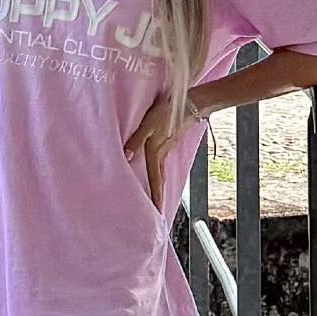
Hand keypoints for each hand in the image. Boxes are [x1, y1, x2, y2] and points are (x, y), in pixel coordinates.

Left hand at [129, 96, 198, 211]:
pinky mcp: (169, 142)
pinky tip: (156, 172)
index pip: (155, 180)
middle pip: (159, 180)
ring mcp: (167, 149)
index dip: (156, 196)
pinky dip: (159, 173)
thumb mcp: (148, 124)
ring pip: (161, 172)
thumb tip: (127, 157)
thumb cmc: (166, 112)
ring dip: (159, 186)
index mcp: (156, 153)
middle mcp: (162, 154)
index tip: (158, 212)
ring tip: (156, 198)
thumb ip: (137, 140)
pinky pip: (162, 163)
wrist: (189, 103)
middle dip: (158, 196)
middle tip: (158, 212)